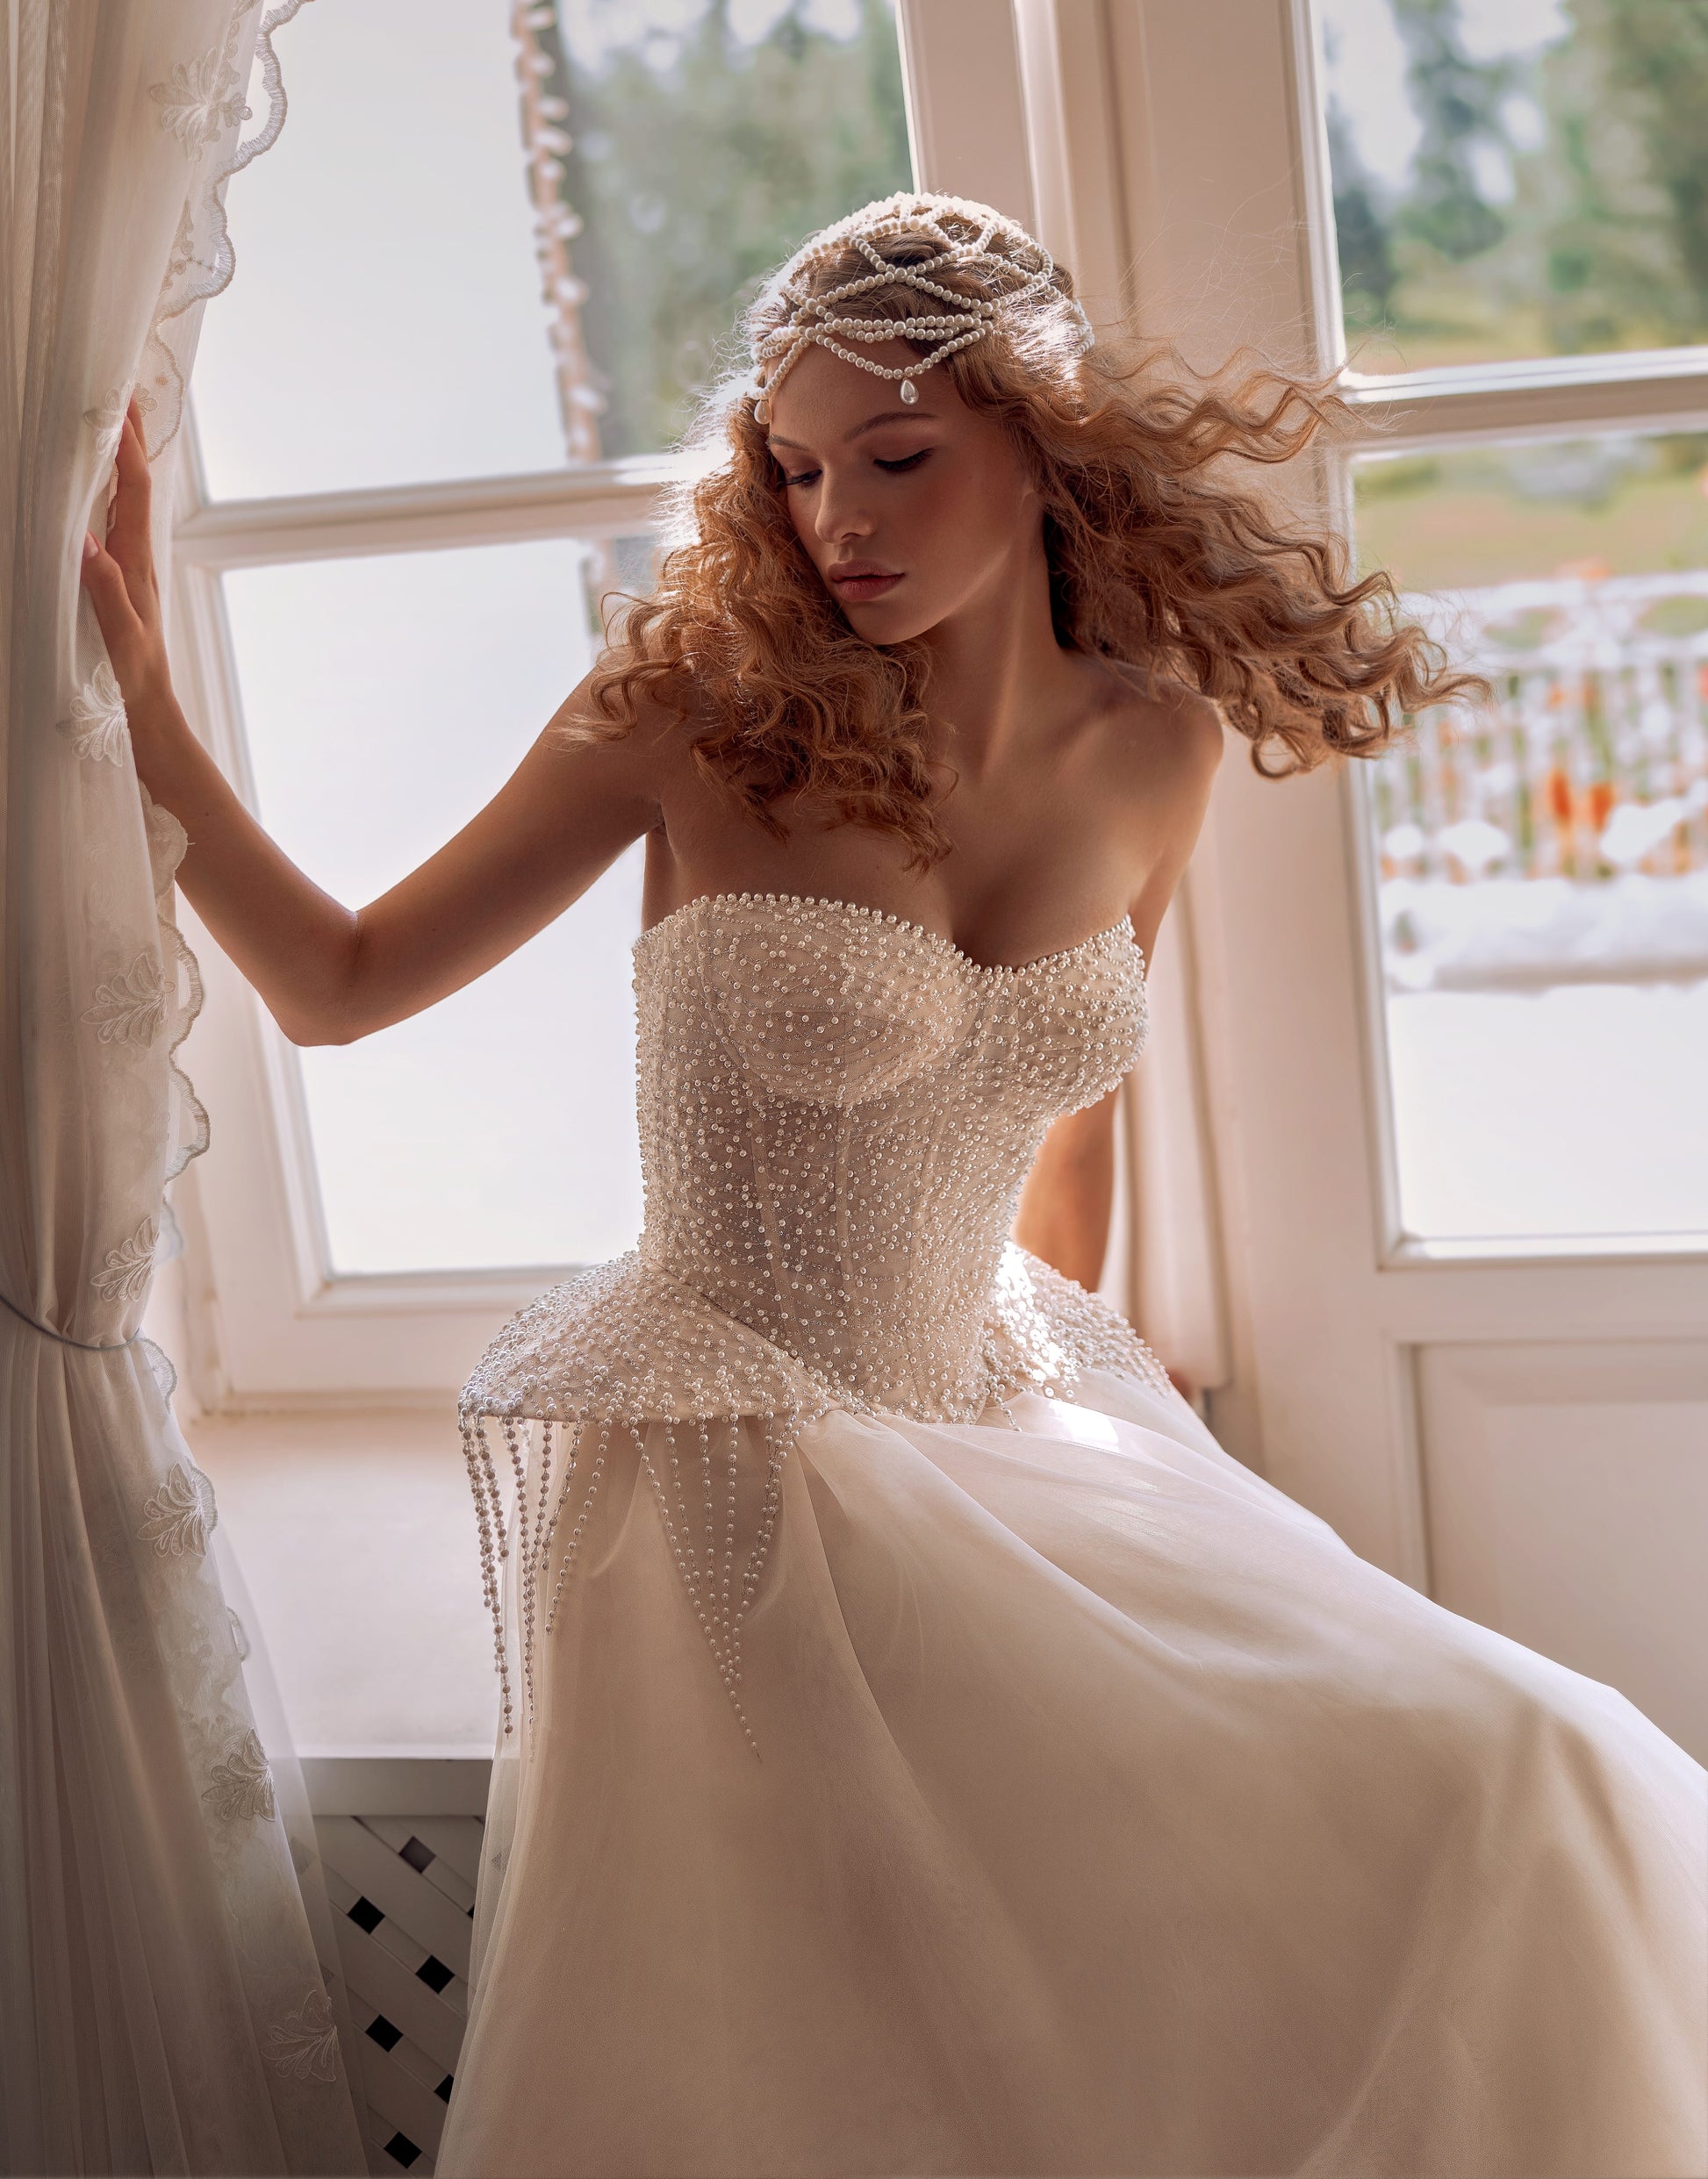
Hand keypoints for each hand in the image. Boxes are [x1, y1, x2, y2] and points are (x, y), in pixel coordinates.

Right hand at [79, 395, 175, 716]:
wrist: (151, 709)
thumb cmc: (136, 676)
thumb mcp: (119, 632)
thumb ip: (103, 586)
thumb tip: (85, 537)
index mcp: (139, 561)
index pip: (132, 492)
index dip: (127, 447)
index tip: (118, 406)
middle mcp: (139, 556)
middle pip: (135, 486)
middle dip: (132, 441)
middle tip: (123, 395)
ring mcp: (132, 567)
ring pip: (126, 501)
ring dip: (121, 462)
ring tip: (114, 426)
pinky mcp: (123, 580)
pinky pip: (116, 524)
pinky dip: (108, 494)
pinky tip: (100, 490)